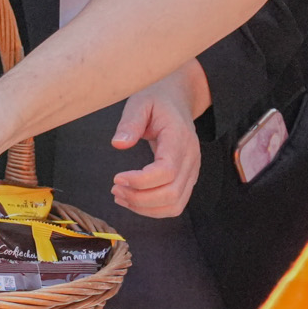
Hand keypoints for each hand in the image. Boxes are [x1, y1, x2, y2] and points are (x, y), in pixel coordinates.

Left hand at [109, 63, 207, 217]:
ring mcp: (192, 170)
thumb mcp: (140, 102)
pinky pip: (175, 204)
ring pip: (174, 205)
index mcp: (179, 138)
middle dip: (139, 199)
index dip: (141, 181)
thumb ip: (130, 122)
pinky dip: (153, 209)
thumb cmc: (157, 100)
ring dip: (145, 208)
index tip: (117, 178)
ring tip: (121, 196)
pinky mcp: (188, 179)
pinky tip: (134, 199)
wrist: (178, 99)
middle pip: (171, 193)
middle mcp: (191, 158)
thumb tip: (118, 144)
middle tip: (115, 189)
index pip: (166, 171)